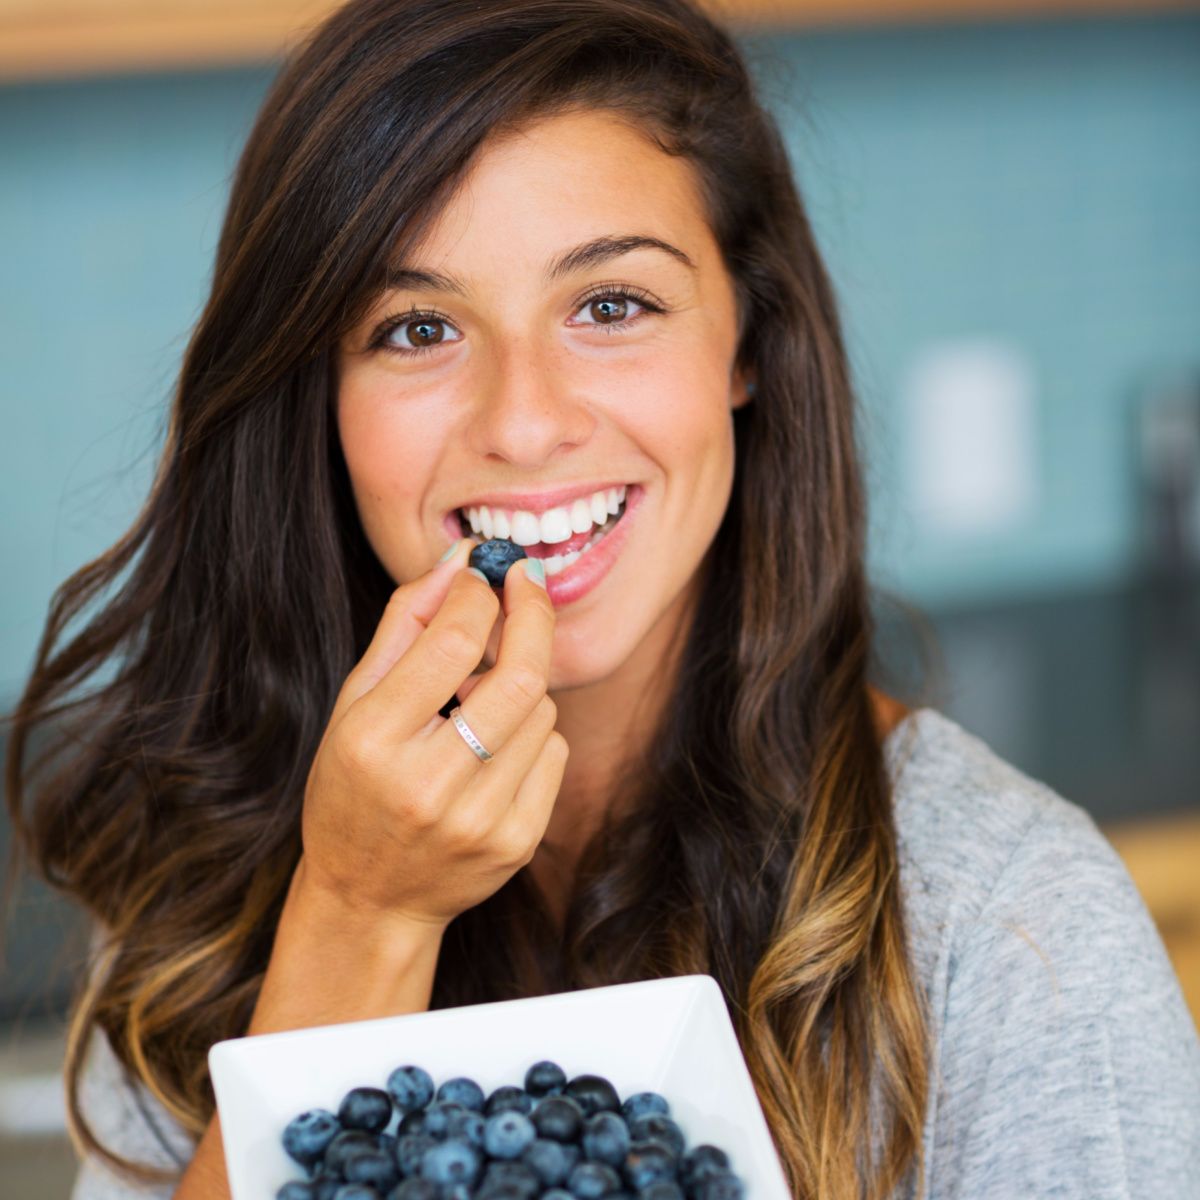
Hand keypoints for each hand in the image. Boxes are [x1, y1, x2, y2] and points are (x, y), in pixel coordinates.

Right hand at [298, 541, 565, 929]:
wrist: (369, 899)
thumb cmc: (354, 788)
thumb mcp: (354, 703)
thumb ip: (403, 625)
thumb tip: (460, 562)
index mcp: (375, 741)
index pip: (452, 642)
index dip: (480, 594)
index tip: (489, 572)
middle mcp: (429, 785)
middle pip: (521, 675)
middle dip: (534, 613)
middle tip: (528, 581)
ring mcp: (480, 820)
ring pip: (542, 710)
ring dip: (521, 685)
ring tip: (477, 703)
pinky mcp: (517, 842)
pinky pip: (554, 752)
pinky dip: (533, 733)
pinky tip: (494, 750)